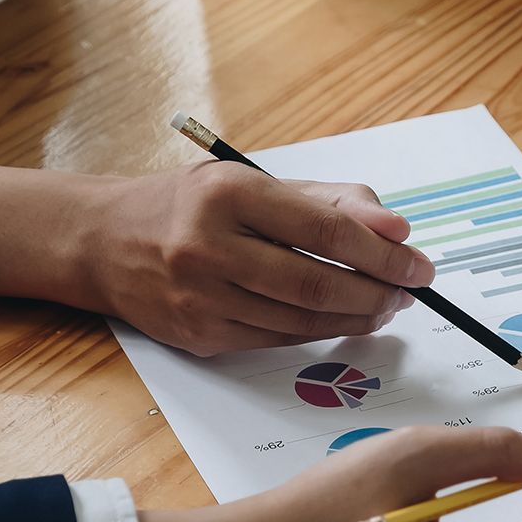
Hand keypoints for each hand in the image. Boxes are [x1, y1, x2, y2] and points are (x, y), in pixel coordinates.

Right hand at [73, 160, 436, 355]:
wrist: (104, 242)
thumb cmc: (189, 206)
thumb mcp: (252, 182)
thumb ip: (327, 200)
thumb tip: (396, 231)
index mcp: (228, 194)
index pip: (324, 228)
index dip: (381, 252)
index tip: (417, 262)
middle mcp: (208, 246)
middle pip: (317, 280)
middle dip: (377, 291)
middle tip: (409, 291)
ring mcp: (200, 297)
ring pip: (301, 318)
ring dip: (356, 316)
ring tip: (384, 306)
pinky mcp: (199, 335)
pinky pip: (277, 340)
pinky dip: (319, 331)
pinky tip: (342, 319)